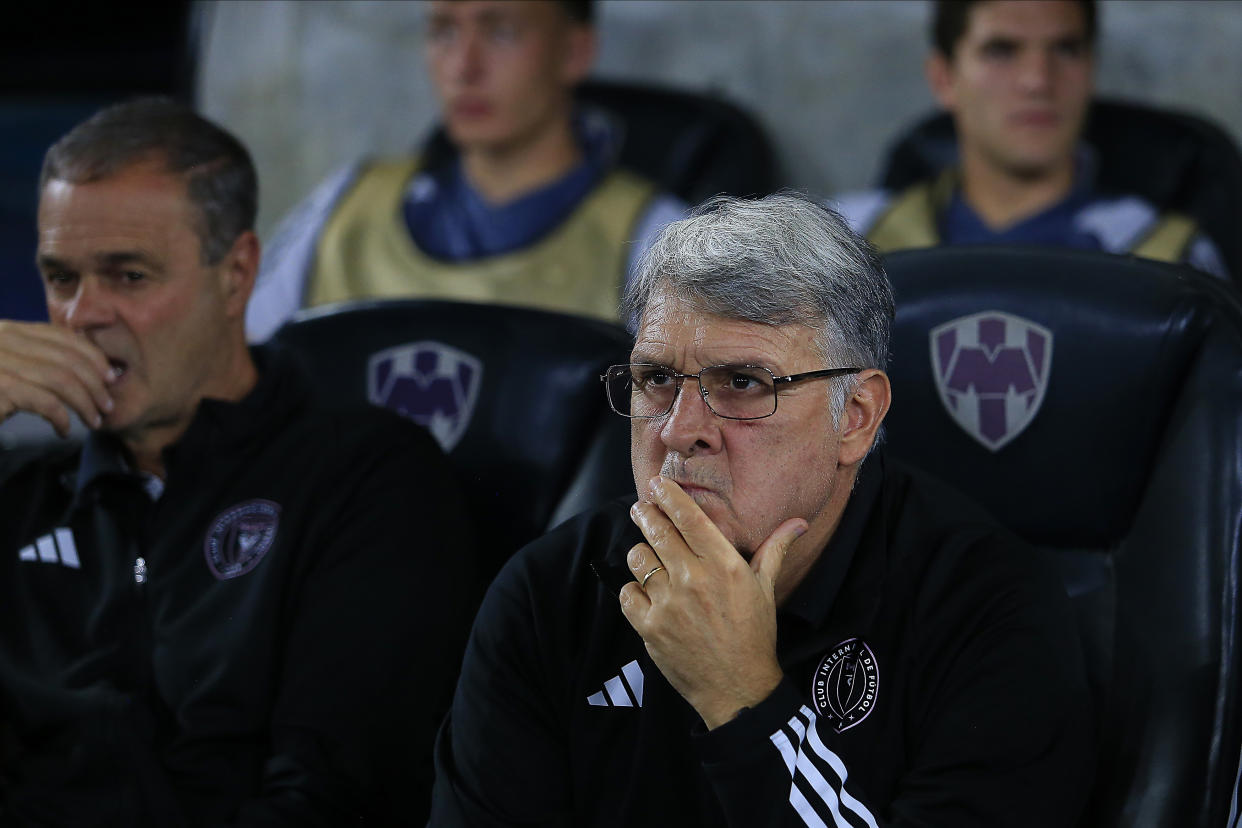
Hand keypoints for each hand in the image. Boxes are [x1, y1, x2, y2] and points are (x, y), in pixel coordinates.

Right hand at [0, 321, 115, 436]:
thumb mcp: (6, 366)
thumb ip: (32, 359)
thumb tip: (82, 370)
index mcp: (6, 330)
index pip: (60, 336)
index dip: (92, 356)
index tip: (109, 377)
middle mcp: (1, 340)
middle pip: (66, 358)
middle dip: (95, 384)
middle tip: (107, 405)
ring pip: (61, 379)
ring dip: (85, 403)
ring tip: (93, 420)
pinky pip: (44, 401)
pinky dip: (62, 417)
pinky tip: (64, 429)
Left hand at [619, 476, 806, 728]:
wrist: (738, 688)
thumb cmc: (754, 635)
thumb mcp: (766, 589)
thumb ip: (776, 549)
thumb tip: (798, 522)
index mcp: (723, 564)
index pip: (687, 516)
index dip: (667, 495)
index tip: (656, 484)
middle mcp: (693, 578)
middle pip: (657, 530)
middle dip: (645, 514)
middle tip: (642, 509)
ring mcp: (668, 603)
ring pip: (637, 558)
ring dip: (641, 554)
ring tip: (649, 558)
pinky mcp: (649, 627)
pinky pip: (627, 592)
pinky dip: (634, 589)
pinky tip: (647, 593)